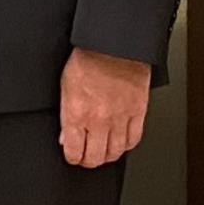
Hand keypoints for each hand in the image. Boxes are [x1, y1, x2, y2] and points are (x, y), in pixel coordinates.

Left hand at [58, 49, 151, 170]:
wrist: (113, 43)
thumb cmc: (88, 59)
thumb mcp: (66, 86)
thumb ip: (65, 116)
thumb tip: (65, 135)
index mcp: (77, 113)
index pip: (73, 152)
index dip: (72, 157)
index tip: (73, 155)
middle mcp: (98, 119)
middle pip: (95, 158)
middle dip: (89, 160)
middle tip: (88, 156)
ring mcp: (120, 117)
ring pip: (116, 152)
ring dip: (108, 155)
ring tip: (104, 151)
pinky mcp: (138, 111)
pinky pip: (134, 138)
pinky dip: (127, 144)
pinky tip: (122, 140)